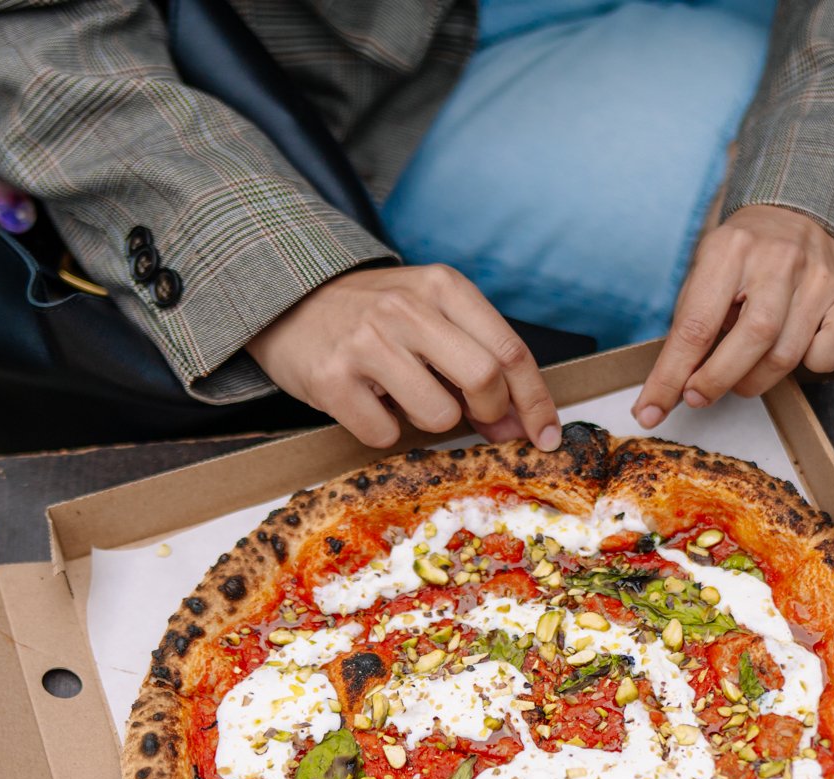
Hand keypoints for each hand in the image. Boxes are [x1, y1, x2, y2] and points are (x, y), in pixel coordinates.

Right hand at [248, 264, 560, 449]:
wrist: (287, 301)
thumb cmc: (373, 314)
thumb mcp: (430, 312)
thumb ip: (478, 355)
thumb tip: (521, 423)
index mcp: (442, 286)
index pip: (510, 351)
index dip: (536, 401)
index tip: (546, 436)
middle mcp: (407, 309)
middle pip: (484, 382)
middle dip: (491, 414)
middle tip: (476, 417)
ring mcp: (367, 343)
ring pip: (438, 416)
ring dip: (431, 421)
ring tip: (404, 395)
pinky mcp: (332, 380)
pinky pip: (386, 435)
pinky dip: (385, 430)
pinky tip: (368, 401)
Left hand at [632, 205, 833, 428]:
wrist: (799, 213)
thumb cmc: (743, 257)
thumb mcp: (706, 271)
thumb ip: (690, 323)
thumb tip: (669, 388)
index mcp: (730, 248)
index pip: (696, 325)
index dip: (670, 376)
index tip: (651, 411)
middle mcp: (779, 259)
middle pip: (751, 339)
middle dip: (717, 380)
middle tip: (698, 396)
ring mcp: (819, 278)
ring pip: (786, 355)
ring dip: (754, 381)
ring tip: (739, 377)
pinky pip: (829, 354)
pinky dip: (810, 366)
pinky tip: (794, 350)